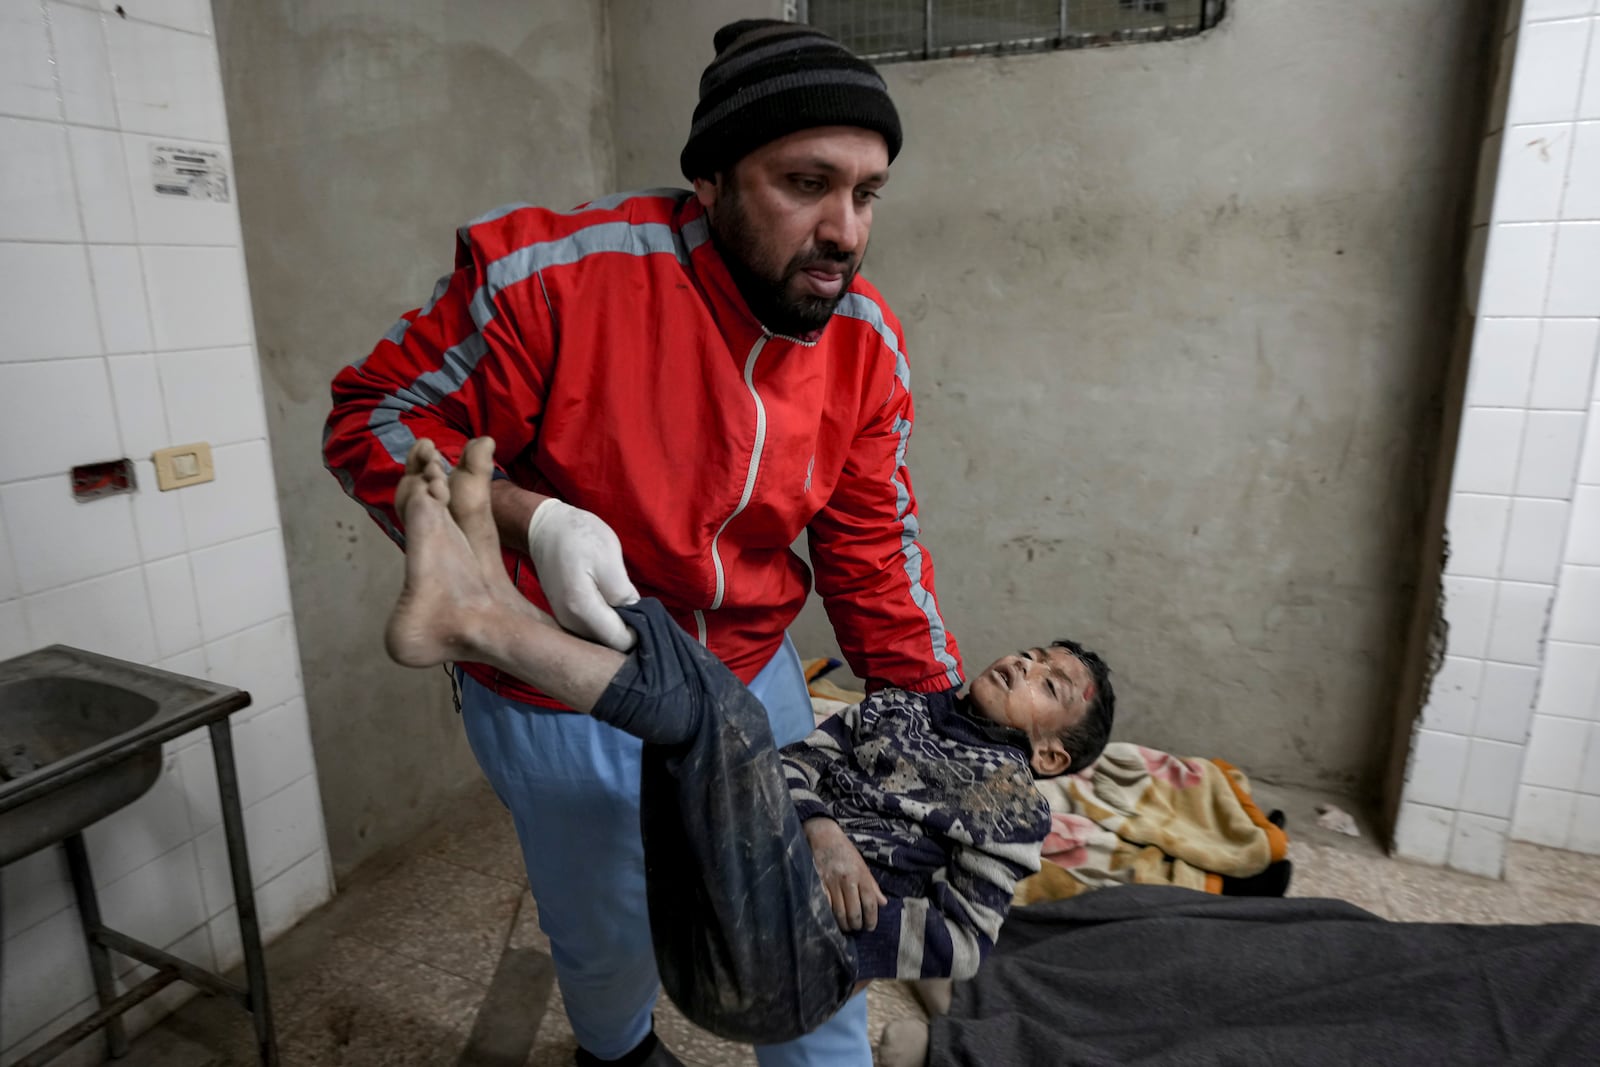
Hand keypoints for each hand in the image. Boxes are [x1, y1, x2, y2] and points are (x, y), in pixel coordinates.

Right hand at [524, 499, 639, 650]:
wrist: (545, 528)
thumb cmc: (579, 537)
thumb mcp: (609, 558)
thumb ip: (623, 593)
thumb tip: (636, 618)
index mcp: (581, 609)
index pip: (619, 641)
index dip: (638, 631)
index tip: (646, 611)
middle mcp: (568, 623)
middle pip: (609, 644)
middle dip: (628, 630)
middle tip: (636, 604)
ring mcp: (564, 622)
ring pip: (600, 638)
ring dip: (617, 625)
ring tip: (623, 600)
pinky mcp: (564, 617)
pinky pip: (591, 629)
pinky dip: (605, 621)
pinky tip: (610, 602)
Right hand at [804, 818, 885, 931]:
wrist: (824, 837)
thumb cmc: (845, 851)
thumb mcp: (862, 865)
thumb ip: (872, 885)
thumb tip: (883, 903)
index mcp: (861, 875)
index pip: (870, 903)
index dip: (871, 919)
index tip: (870, 927)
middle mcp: (848, 880)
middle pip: (854, 911)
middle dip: (857, 925)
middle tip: (858, 929)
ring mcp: (833, 883)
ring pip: (840, 912)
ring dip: (844, 924)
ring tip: (847, 927)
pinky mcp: (820, 884)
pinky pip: (826, 906)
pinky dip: (831, 917)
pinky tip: (833, 920)